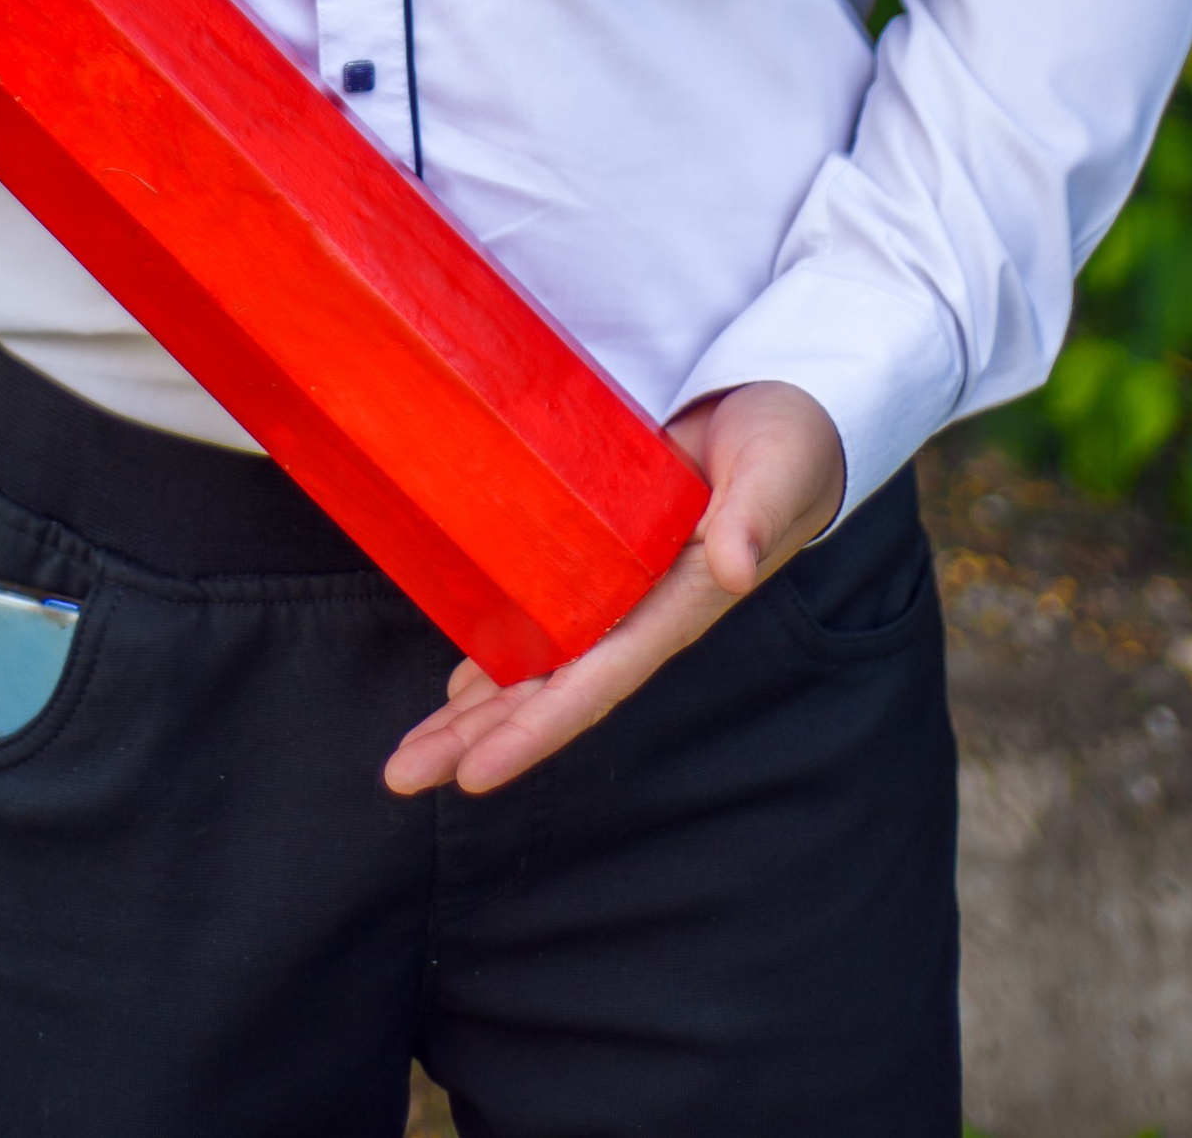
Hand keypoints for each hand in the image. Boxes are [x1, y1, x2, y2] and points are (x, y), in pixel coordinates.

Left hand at [381, 380, 845, 799]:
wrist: (788, 415)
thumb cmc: (788, 444)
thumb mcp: (776, 468)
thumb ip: (756, 515)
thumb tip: (737, 565)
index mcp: (680, 604)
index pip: (598, 682)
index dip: (537, 731)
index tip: (474, 775)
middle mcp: (641, 612)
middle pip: (551, 694)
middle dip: (478, 739)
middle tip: (403, 776)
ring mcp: (620, 591)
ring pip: (536, 668)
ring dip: (475, 713)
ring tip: (413, 756)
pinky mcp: (604, 556)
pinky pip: (541, 622)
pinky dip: (498, 658)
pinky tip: (459, 687)